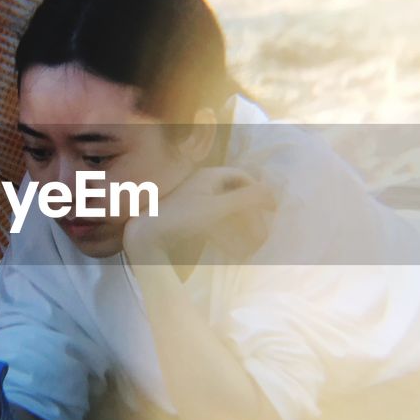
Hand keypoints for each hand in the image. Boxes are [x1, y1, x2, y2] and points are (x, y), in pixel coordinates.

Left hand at [124, 166, 274, 262]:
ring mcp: (193, 198)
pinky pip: (212, 217)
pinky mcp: (186, 215)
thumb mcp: (218, 208)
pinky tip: (230, 244)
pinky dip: (225, 228)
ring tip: (250, 238)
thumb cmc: (183, 218)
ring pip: (224, 205)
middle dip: (250, 208)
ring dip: (239, 220)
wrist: (147, 235)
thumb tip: (272, 192)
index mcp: (210, 176)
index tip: (270, 209)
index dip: (258, 190)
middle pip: (234, 191)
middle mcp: (201, 183)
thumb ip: (247, 199)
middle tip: (262, 226)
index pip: (242, 176)